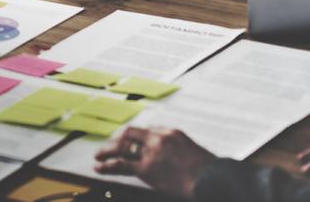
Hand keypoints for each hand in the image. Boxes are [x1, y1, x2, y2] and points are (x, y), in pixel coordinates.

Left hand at [95, 127, 214, 199]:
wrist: (212, 179)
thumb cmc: (208, 171)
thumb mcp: (193, 152)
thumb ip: (178, 151)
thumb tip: (171, 160)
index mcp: (171, 132)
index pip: (146, 131)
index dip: (134, 138)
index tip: (126, 142)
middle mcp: (158, 138)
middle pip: (130, 134)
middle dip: (117, 140)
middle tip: (108, 146)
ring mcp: (151, 152)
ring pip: (121, 148)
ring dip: (107, 151)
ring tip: (97, 156)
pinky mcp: (146, 169)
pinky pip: (121, 165)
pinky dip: (107, 166)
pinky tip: (99, 168)